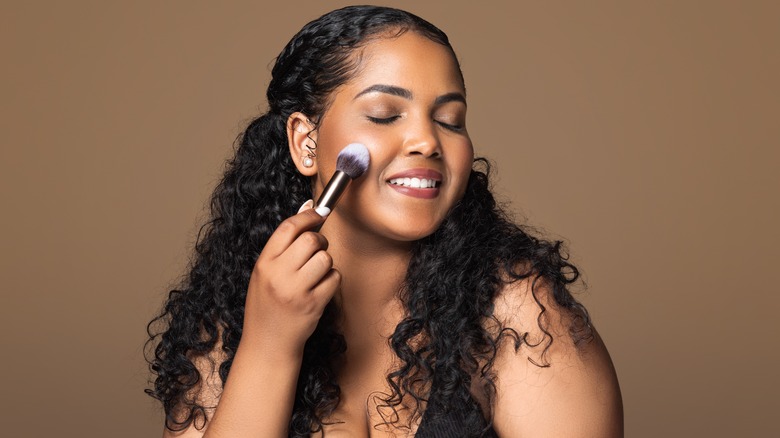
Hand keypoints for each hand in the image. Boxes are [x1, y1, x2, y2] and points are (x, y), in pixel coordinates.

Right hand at [241, 201, 340, 357]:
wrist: (267, 343)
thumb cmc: (267, 304)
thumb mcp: (265, 272)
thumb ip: (284, 244)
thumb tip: (308, 206)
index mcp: (264, 263)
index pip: (288, 228)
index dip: (308, 216)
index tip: (319, 212)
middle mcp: (278, 275)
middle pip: (311, 240)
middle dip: (320, 240)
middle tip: (317, 250)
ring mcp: (297, 291)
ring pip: (325, 258)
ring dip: (326, 262)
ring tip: (315, 273)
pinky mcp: (314, 304)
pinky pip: (334, 278)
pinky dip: (331, 280)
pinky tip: (320, 289)